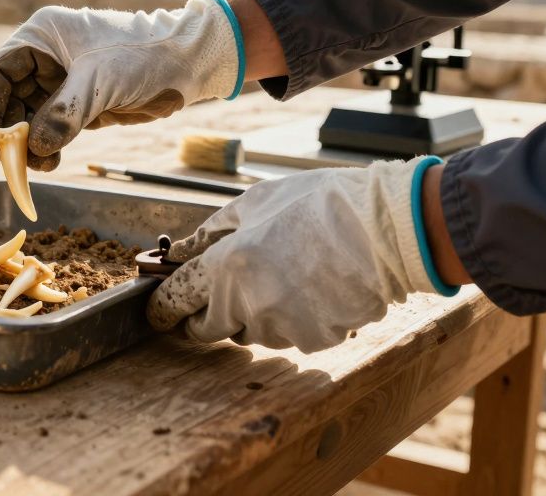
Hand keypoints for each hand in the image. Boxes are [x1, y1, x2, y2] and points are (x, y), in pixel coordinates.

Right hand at [0, 0, 241, 169]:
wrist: (189, 63)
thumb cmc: (144, 56)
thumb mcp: (100, 82)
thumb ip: (64, 114)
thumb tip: (34, 149)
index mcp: (42, 35)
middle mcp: (44, 56)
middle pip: (5, 96)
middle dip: (0, 130)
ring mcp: (59, 81)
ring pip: (24, 116)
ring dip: (22, 144)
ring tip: (30, 167)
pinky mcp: (76, 103)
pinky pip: (47, 128)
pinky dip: (44, 148)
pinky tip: (46, 163)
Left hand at [146, 158, 456, 352]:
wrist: (386, 228)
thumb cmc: (318, 205)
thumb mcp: (253, 204)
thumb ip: (207, 233)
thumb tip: (173, 253)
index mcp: (227, 267)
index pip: (176, 301)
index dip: (162, 308)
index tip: (158, 310)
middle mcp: (248, 304)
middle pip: (206, 328)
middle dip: (203, 314)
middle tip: (215, 293)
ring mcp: (282, 328)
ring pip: (247, 332)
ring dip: (248, 313)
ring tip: (278, 275)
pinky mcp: (313, 341)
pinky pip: (284, 335)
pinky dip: (287, 318)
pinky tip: (307, 288)